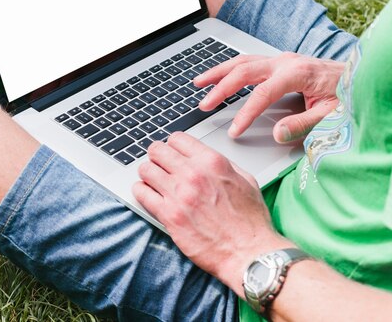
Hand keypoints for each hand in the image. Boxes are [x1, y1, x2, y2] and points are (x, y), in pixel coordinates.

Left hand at [133, 132, 292, 293]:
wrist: (248, 253)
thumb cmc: (250, 221)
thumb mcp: (245, 180)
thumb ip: (222, 164)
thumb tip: (203, 157)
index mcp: (212, 162)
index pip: (177, 139)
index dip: (172, 145)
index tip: (171, 152)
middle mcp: (193, 174)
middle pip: (157, 150)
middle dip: (156, 156)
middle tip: (158, 164)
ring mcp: (179, 194)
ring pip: (146, 169)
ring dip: (147, 173)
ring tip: (152, 180)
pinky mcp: (169, 215)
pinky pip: (141, 193)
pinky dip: (141, 191)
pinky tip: (147, 194)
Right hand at [195, 52, 343, 142]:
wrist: (359, 76)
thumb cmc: (348, 94)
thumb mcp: (332, 115)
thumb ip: (303, 124)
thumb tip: (275, 133)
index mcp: (297, 73)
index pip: (262, 94)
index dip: (245, 113)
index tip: (233, 130)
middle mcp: (285, 61)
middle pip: (244, 71)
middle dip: (220, 88)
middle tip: (204, 105)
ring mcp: (281, 59)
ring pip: (242, 61)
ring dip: (218, 72)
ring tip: (198, 83)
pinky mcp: (280, 61)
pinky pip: (248, 62)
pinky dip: (230, 69)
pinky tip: (219, 77)